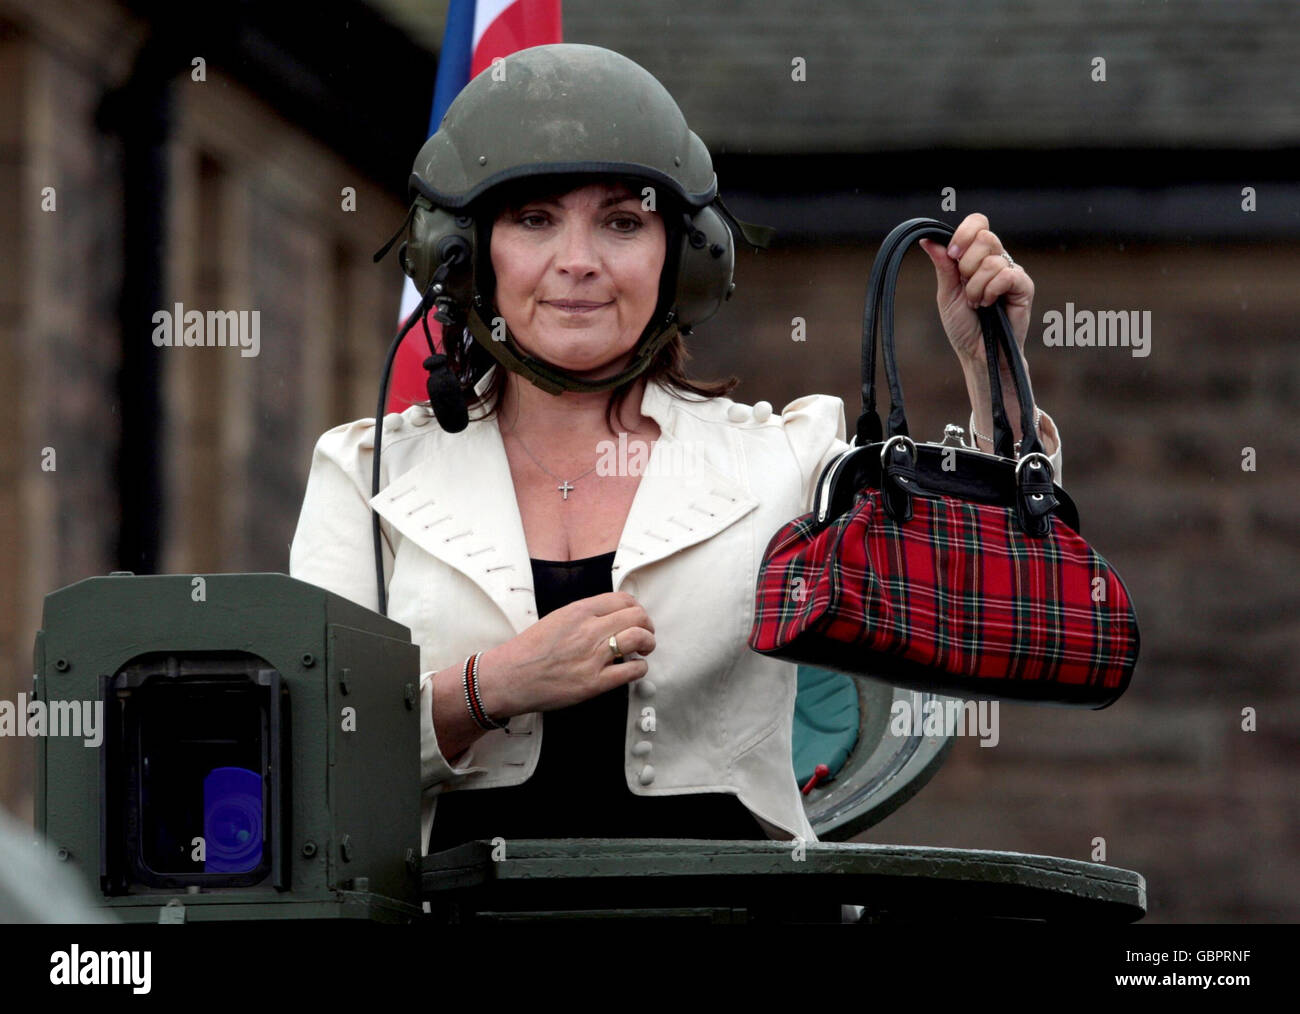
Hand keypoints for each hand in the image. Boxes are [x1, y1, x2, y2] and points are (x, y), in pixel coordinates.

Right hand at [477, 592, 655, 717]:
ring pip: (639, 639)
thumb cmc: (530, 650)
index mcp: (579, 611)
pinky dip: (640, 668)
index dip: (637, 608)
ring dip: (648, 644)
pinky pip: (632, 671)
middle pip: (637, 617)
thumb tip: (612, 616)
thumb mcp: (557, 618)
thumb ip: (585, 615)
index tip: (637, 617)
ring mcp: (593, 657)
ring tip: (644, 650)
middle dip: (648, 625)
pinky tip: (635, 669)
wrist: (509, 677)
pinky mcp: (594, 683)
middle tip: (646, 634)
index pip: (624, 600)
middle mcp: (589, 630)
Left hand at [918, 213, 1033, 365]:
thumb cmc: (963, 326)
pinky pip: (1007, 275)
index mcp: (977, 257)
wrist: (978, 353)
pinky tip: (990, 304)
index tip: (953, 254)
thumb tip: (927, 239)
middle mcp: (997, 260)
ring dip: (976, 288)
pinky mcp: (1025, 287)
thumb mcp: (947, 294)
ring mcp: (1012, 272)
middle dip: (967, 266)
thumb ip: (943, 265)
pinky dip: (992, 291)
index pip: (978, 224)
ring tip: (977, 304)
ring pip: (992, 260)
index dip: (964, 233)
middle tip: (966, 289)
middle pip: (985, 237)